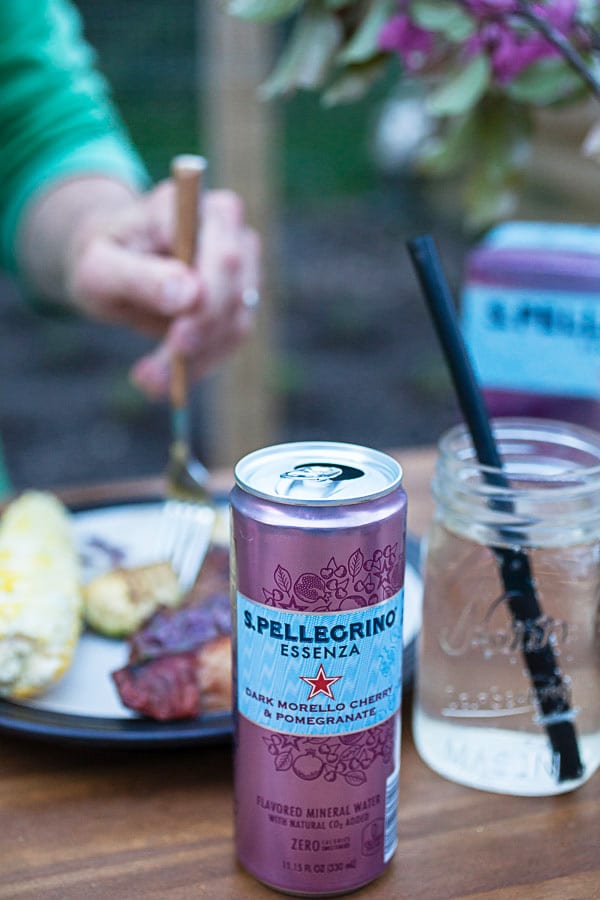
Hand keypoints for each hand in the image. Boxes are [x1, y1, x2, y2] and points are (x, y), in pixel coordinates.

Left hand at [67, 179, 259, 396]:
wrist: (110, 262)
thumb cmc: (102, 254)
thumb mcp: (101, 265)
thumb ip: (140, 277)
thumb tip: (190, 296)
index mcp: (203, 209)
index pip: (224, 258)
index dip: (209, 301)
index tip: (178, 340)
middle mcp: (235, 237)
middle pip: (236, 296)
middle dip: (197, 341)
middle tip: (154, 376)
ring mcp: (243, 275)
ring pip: (234, 327)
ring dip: (193, 362)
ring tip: (147, 380)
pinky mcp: (237, 308)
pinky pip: (226, 345)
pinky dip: (195, 367)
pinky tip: (160, 379)